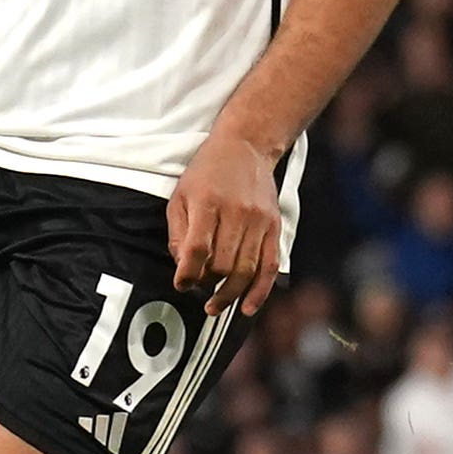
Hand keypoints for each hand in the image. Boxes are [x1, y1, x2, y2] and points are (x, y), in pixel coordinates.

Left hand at [169, 129, 283, 316]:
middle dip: (207, 284)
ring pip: (245, 270)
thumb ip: (178, 232)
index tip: (181, 285)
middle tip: (198, 290)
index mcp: (208, 202)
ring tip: (215, 306)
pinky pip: (269, 266)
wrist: (247, 146)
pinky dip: (259, 291)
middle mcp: (236, 212)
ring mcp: (258, 221)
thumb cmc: (208, 171)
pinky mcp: (274, 227)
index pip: (198, 249)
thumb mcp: (181, 194)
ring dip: (228, 294)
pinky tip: (246, 307)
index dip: (187, 274)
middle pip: (222, 264)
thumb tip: (182, 268)